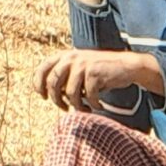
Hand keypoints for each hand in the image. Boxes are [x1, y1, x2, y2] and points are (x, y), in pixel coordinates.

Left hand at [36, 48, 163, 109]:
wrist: (126, 65)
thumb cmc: (102, 72)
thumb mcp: (81, 69)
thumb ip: (67, 77)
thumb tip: (55, 95)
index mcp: (65, 56)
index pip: (43, 69)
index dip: (39, 85)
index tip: (44, 97)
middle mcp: (71, 58)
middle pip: (53, 83)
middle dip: (57, 100)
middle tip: (64, 108)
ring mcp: (83, 65)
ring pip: (70, 93)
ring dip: (78, 106)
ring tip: (86, 109)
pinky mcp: (94, 74)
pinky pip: (89, 96)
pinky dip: (94, 105)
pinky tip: (100, 106)